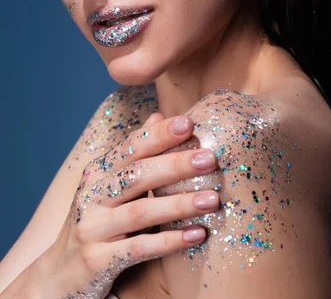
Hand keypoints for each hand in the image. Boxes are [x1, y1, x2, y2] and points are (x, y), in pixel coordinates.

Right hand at [32, 113, 218, 297]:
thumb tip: (159, 115)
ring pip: (140, 212)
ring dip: (179, 204)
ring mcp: (92, 228)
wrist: (58, 274)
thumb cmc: (96, 220)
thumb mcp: (108, 184)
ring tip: (212, 199)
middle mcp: (92, 195)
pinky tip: (197, 233)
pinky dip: (169, 240)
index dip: (159, 135)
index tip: (189, 123)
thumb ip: (134, 152)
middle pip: (137, 175)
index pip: (131, 147)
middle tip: (210, 159)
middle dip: (175, 165)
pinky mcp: (98, 260)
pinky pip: (139, 248)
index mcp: (98, 172)